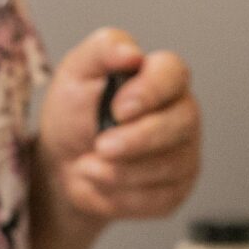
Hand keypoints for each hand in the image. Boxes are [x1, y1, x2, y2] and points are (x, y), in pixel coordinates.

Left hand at [39, 27, 201, 221]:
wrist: (63, 164)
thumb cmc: (74, 113)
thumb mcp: (76, 72)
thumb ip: (103, 50)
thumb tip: (131, 52)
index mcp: (163, 77)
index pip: (174, 73)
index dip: (150, 91)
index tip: (118, 109)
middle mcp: (183, 113)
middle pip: (180, 124)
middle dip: (136, 140)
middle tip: (99, 146)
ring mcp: (185, 154)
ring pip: (167, 166)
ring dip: (119, 171)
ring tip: (87, 165)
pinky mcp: (177, 190)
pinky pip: (157, 198)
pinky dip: (119, 196)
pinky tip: (101, 184)